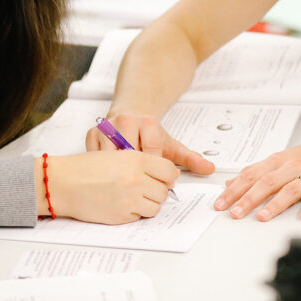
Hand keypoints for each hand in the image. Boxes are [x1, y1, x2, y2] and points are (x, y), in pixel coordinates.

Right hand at [38, 150, 178, 223]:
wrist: (64, 182)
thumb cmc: (88, 167)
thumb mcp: (118, 154)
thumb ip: (144, 162)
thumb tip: (172, 175)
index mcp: (136, 159)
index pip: (170, 170)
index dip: (169, 175)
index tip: (164, 177)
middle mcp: (136, 179)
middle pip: (164, 190)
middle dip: (158, 189)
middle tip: (146, 186)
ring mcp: (130, 199)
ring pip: (156, 206)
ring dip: (149, 202)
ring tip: (134, 195)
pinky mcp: (122, 215)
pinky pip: (141, 216)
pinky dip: (136, 211)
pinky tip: (122, 202)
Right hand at [85, 112, 214, 174]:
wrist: (126, 117)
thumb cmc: (147, 136)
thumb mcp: (169, 145)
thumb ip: (188, 158)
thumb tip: (210, 168)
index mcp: (147, 121)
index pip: (152, 150)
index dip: (154, 169)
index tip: (154, 178)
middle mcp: (125, 120)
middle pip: (130, 154)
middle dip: (135, 172)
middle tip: (138, 183)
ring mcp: (106, 126)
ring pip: (111, 157)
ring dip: (117, 172)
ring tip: (124, 181)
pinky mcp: (90, 134)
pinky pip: (95, 158)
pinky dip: (102, 169)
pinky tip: (109, 176)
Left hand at [213, 135, 300, 221]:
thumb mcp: (283, 159)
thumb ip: (258, 171)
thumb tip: (232, 183)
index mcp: (279, 160)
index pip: (251, 175)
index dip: (235, 189)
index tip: (220, 203)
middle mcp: (293, 166)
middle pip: (267, 182)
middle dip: (248, 198)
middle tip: (234, 213)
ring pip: (291, 189)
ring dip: (275, 204)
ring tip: (262, 217)